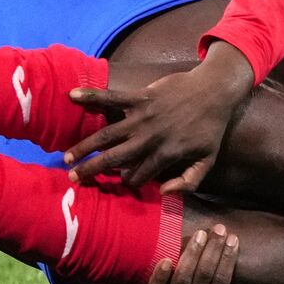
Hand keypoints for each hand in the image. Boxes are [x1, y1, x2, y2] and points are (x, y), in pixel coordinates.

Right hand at [65, 42, 254, 192]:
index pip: (138, 175)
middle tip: (72, 178)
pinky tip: (71, 96)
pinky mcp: (140, 96)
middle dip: (92, 170)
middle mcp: (150, 137)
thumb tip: (164, 192)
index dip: (126, 182)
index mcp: (166, 154)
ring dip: (85, 145)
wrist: (215, 91)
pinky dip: (92, 96)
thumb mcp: (208, 160)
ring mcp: (143, 116)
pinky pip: (112, 97)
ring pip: (107, 134)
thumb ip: (189, 180)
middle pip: (114, 158)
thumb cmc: (211, 128)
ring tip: (68, 156)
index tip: (114, 184)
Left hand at [133, 224, 243, 283]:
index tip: (233, 239)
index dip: (228, 260)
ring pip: (183, 281)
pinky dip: (161, 276)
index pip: (221, 283)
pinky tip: (167, 259)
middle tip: (219, 229)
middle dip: (214, 251)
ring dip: (192, 255)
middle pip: (204, 278)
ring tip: (200, 235)